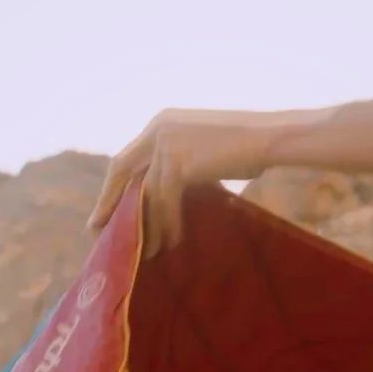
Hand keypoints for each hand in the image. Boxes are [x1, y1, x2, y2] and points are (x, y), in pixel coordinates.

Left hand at [89, 109, 306, 257]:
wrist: (272, 138)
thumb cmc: (247, 147)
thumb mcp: (203, 150)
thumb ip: (178, 163)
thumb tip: (159, 194)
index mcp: (161, 122)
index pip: (126, 158)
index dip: (112, 187)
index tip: (102, 211)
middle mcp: (158, 128)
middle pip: (123, 171)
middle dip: (111, 203)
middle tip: (99, 230)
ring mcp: (167, 143)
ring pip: (147, 193)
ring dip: (148, 224)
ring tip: (150, 250)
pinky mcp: (179, 162)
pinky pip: (165, 201)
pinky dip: (168, 224)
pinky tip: (173, 241)